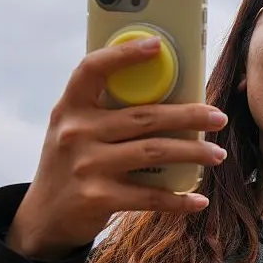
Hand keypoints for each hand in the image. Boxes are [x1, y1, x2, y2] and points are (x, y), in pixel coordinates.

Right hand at [7, 37, 228, 260]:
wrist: (44, 217)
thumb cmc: (72, 163)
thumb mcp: (75, 130)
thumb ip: (105, 111)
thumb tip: (167, 93)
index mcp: (71, 108)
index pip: (92, 69)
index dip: (124, 54)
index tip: (157, 45)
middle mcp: (76, 133)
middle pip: (145, 116)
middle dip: (189, 116)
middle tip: (218, 117)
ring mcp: (86, 166)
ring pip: (154, 151)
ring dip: (193, 153)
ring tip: (217, 154)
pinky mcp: (97, 198)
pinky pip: (149, 196)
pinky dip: (178, 199)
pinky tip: (198, 199)